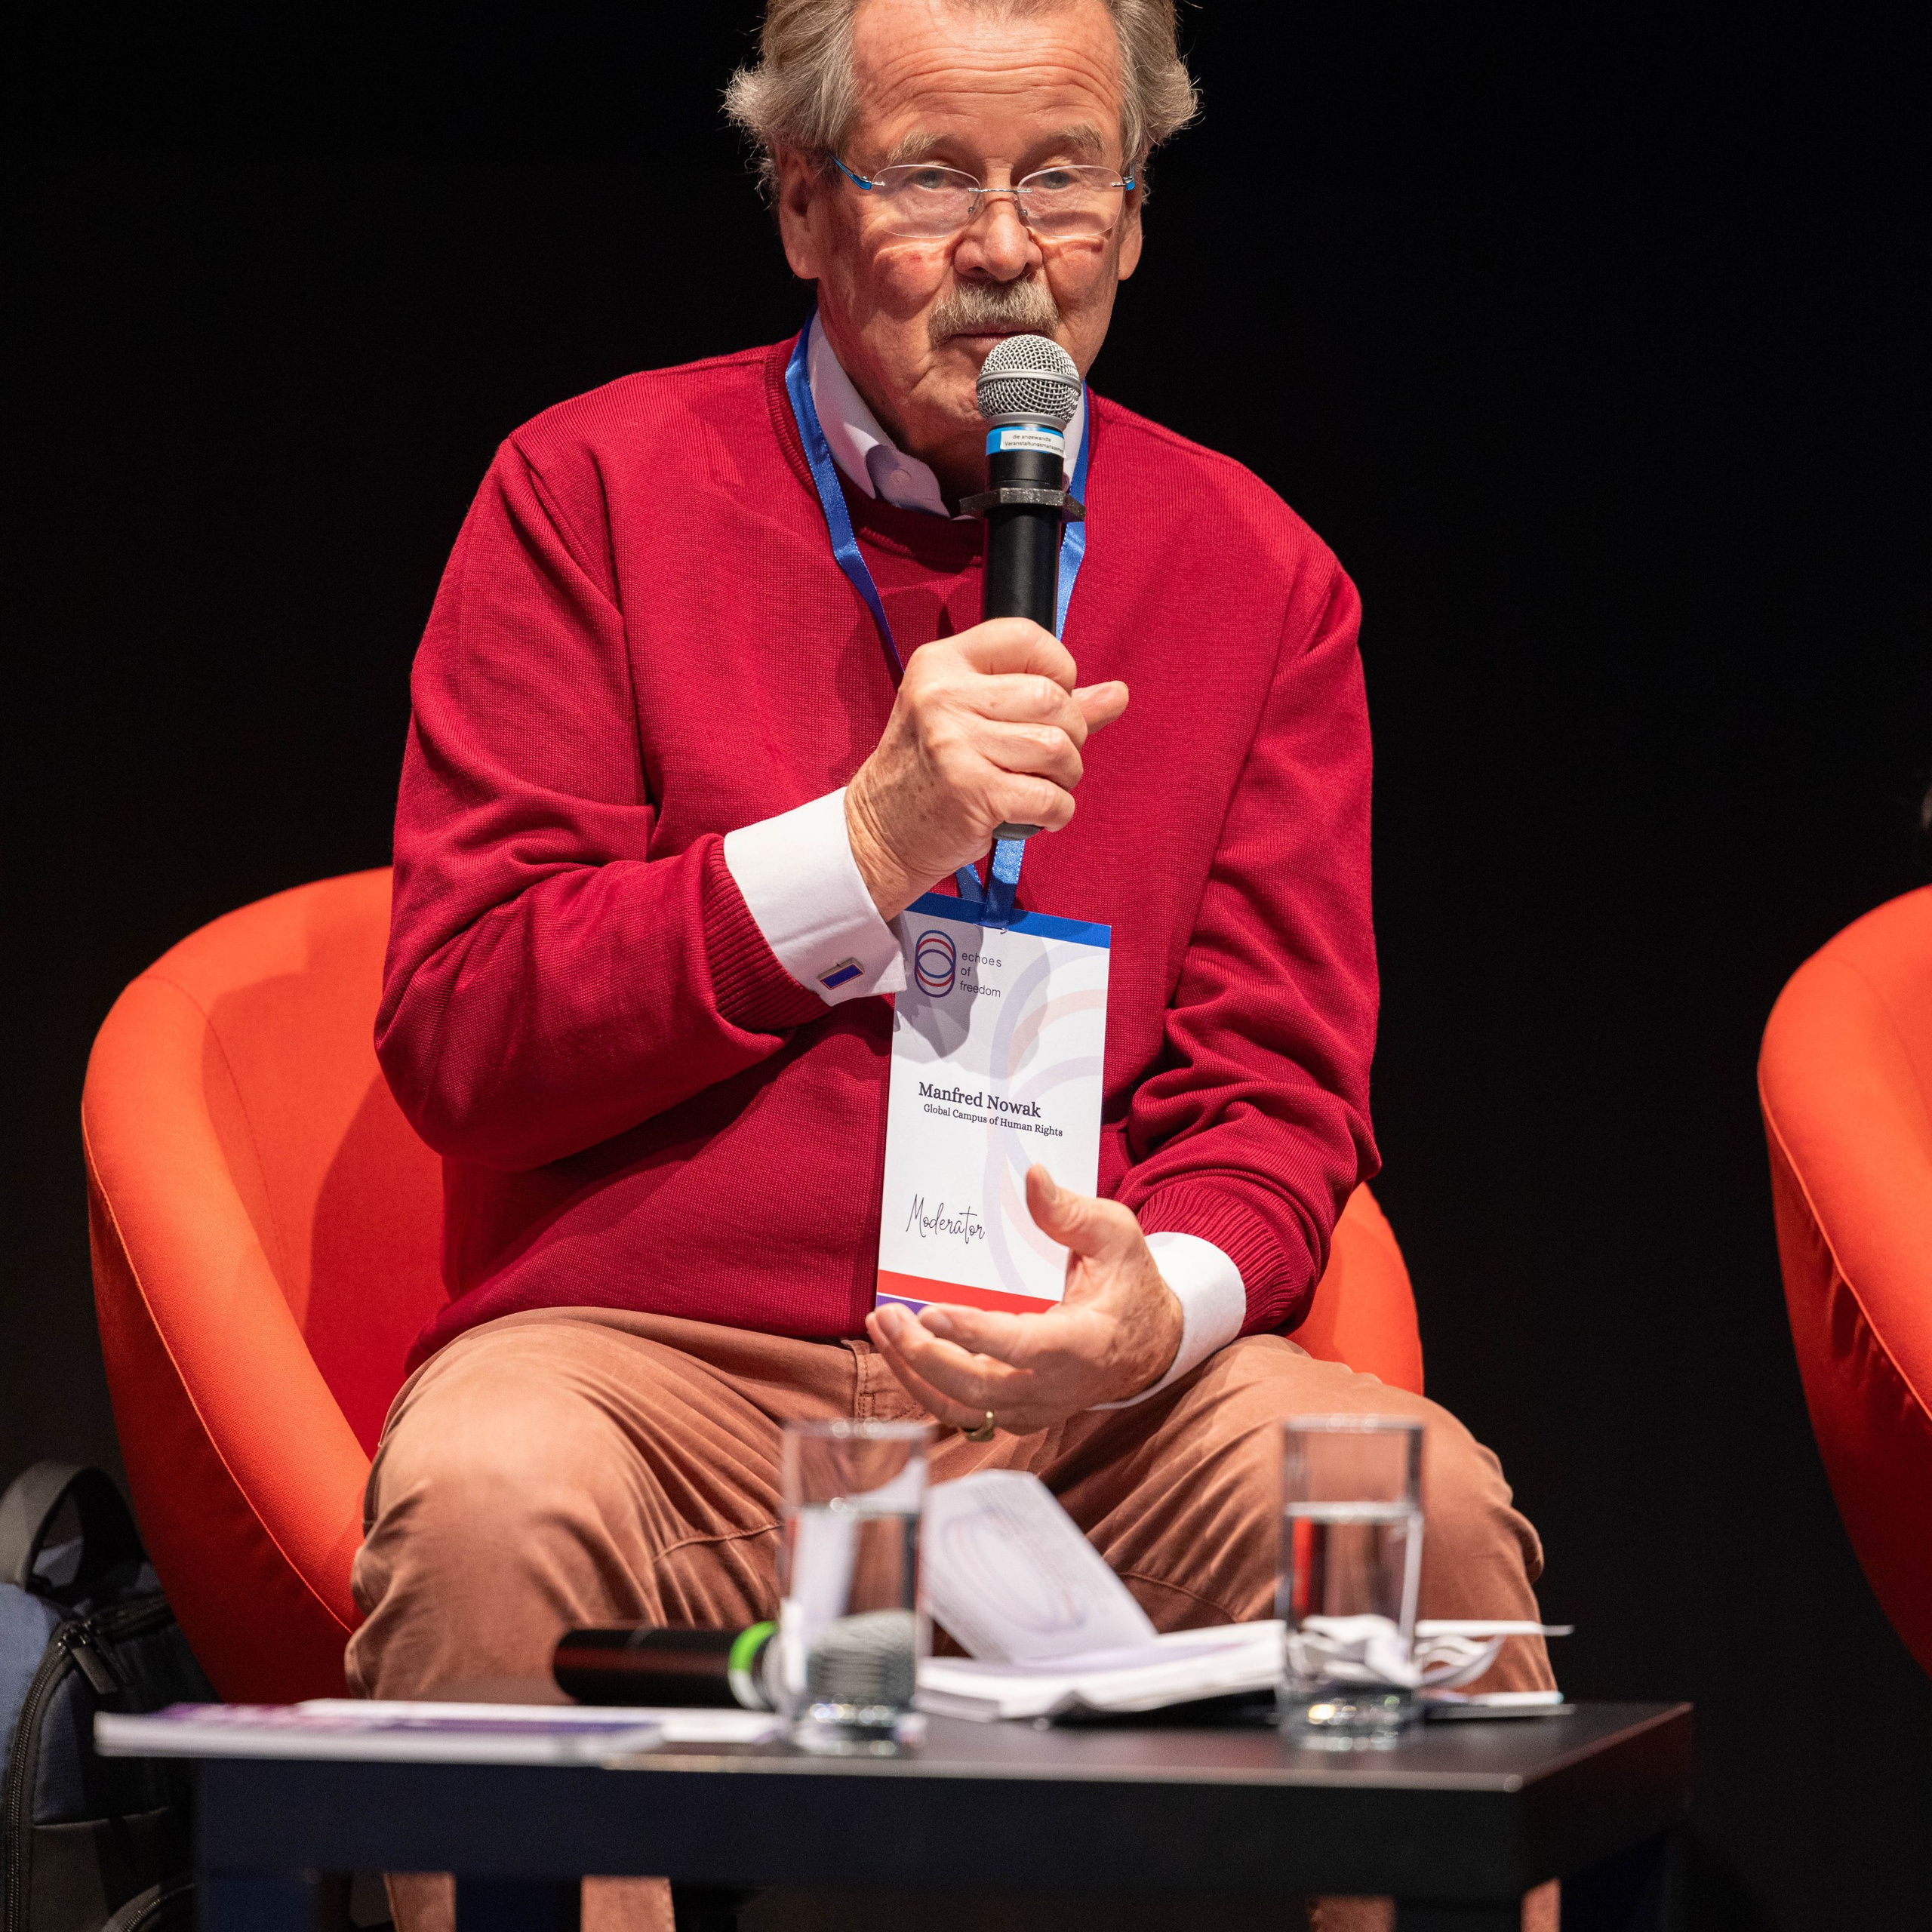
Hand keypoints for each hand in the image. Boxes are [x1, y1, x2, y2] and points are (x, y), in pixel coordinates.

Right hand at [845, 620, 1128, 920]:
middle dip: (1070, 735)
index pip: (1025, 637)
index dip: (1056, 669)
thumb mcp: (971, 718)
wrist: (881, 832)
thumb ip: (1048, 701)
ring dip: (1066, 775)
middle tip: (1049, 759)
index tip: (1050, 701)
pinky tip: (1039, 814)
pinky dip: (1058, 811)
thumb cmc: (930, 771)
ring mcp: (954, 744)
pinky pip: (1049, 796)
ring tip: (1044, 786)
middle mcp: (943, 696)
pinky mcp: (971, 791)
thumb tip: (1119, 693)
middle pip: (1051, 698)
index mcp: (941, 663)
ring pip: (1057, 747)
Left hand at [864, 1167, 1183, 1433]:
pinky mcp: (1014, 1415)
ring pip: (961, 1408)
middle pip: (978, 1388)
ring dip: (912, 1372)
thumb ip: (1072, 1212)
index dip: (975, 1333)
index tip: (930, 1313)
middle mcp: (1055, 1388)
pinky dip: (924, 1384)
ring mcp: (1033, 1409)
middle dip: (924, 1355)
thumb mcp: (1116, 1236)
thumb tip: (1032, 1178)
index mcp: (1084, 1343)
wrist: (1148, 1345)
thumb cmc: (1129, 1284)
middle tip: (888, 1314)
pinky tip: (898, 1349)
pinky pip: (962, 1411)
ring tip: (880, 1327)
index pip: (1023, 1347)